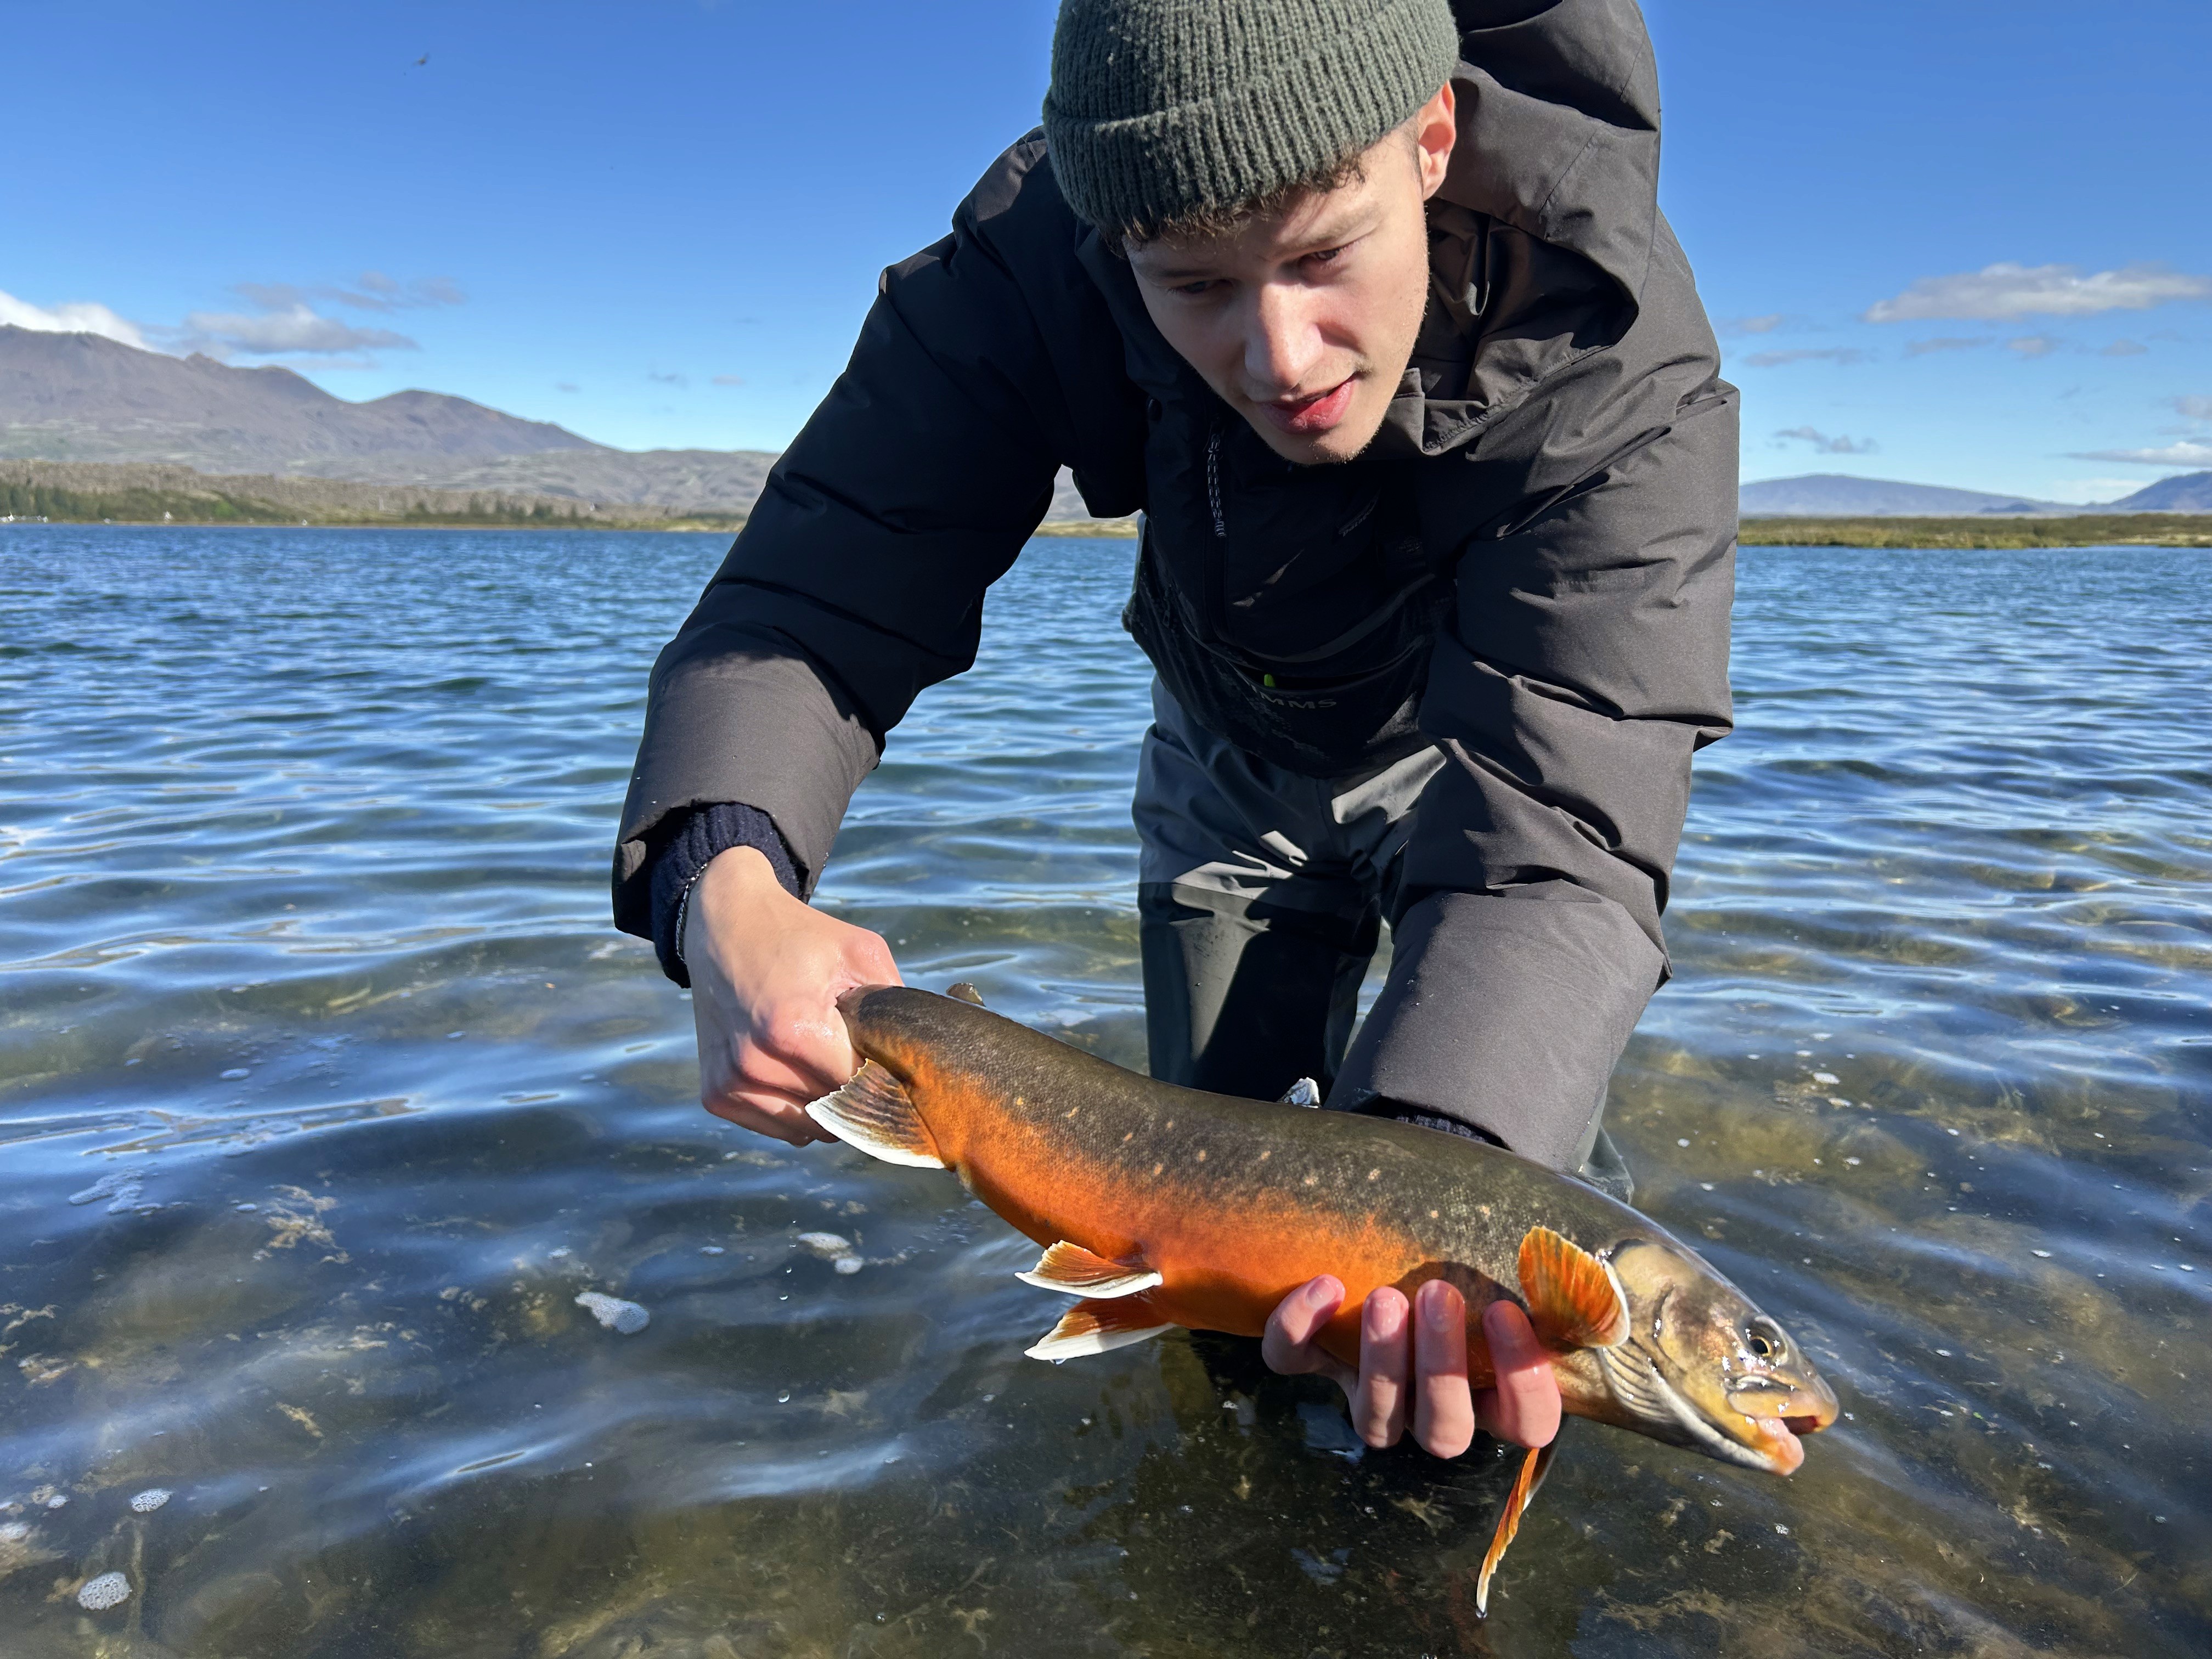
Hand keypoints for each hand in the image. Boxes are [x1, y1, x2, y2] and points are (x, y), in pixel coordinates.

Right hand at [681, 845, 900, 1146]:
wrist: (725, 926)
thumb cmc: (800, 938)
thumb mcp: (861, 953)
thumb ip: (895, 1009)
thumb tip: (925, 1060)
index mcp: (794, 1028)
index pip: (861, 1088)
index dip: (884, 1078)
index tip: (893, 1061)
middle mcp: (756, 1064)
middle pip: (836, 1112)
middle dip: (858, 1092)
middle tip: (860, 1055)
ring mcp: (731, 1083)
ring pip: (810, 1129)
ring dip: (828, 1105)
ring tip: (824, 1057)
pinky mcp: (716, 1095)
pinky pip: (780, 1128)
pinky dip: (798, 1108)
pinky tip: (797, 1067)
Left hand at [1261, 1276, 1561, 1454]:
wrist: (1412, 1241)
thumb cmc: (1480, 1264)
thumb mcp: (1518, 1274)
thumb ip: (1550, 1277)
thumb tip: (1579, 1255)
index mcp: (1498, 1401)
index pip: (1527, 1423)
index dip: (1522, 1379)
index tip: (1506, 1310)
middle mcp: (1435, 1415)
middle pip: (1444, 1432)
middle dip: (1441, 1366)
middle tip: (1437, 1293)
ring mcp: (1376, 1399)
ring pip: (1375, 1420)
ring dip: (1380, 1360)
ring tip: (1384, 1297)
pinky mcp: (1319, 1363)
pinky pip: (1293, 1364)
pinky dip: (1297, 1329)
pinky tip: (1323, 1285)